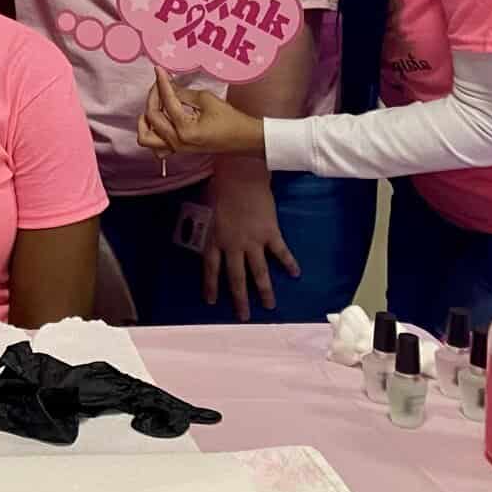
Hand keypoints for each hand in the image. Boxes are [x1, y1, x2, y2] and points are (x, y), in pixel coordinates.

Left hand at [136, 68, 264, 159]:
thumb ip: (183, 93)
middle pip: (152, 117)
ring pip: (146, 137)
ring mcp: (177, 148)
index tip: (158, 71)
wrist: (244, 138)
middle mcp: (177, 142)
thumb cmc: (231, 120)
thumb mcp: (207, 100)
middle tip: (160, 84)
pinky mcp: (178, 150)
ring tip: (155, 105)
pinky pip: (156, 147)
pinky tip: (159, 122)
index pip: (167, 101)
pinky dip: (152, 134)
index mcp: (185, 129)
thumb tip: (167, 85)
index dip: (162, 83)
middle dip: (153, 96)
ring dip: (146, 120)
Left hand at [203, 172, 298, 320]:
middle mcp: (233, 246)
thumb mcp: (203, 210)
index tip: (211, 302)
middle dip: (240, 299)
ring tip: (270, 306)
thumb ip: (202, 226)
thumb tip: (195, 234)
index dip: (211, 286)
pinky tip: (296, 274)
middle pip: (236, 278)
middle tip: (244, 316)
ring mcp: (253, 241)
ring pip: (259, 272)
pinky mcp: (271, 233)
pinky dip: (289, 263)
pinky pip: (281, 252)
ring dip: (265, 290)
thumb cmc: (218, 189)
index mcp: (214, 240)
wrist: (240, 176)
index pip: (210, 270)